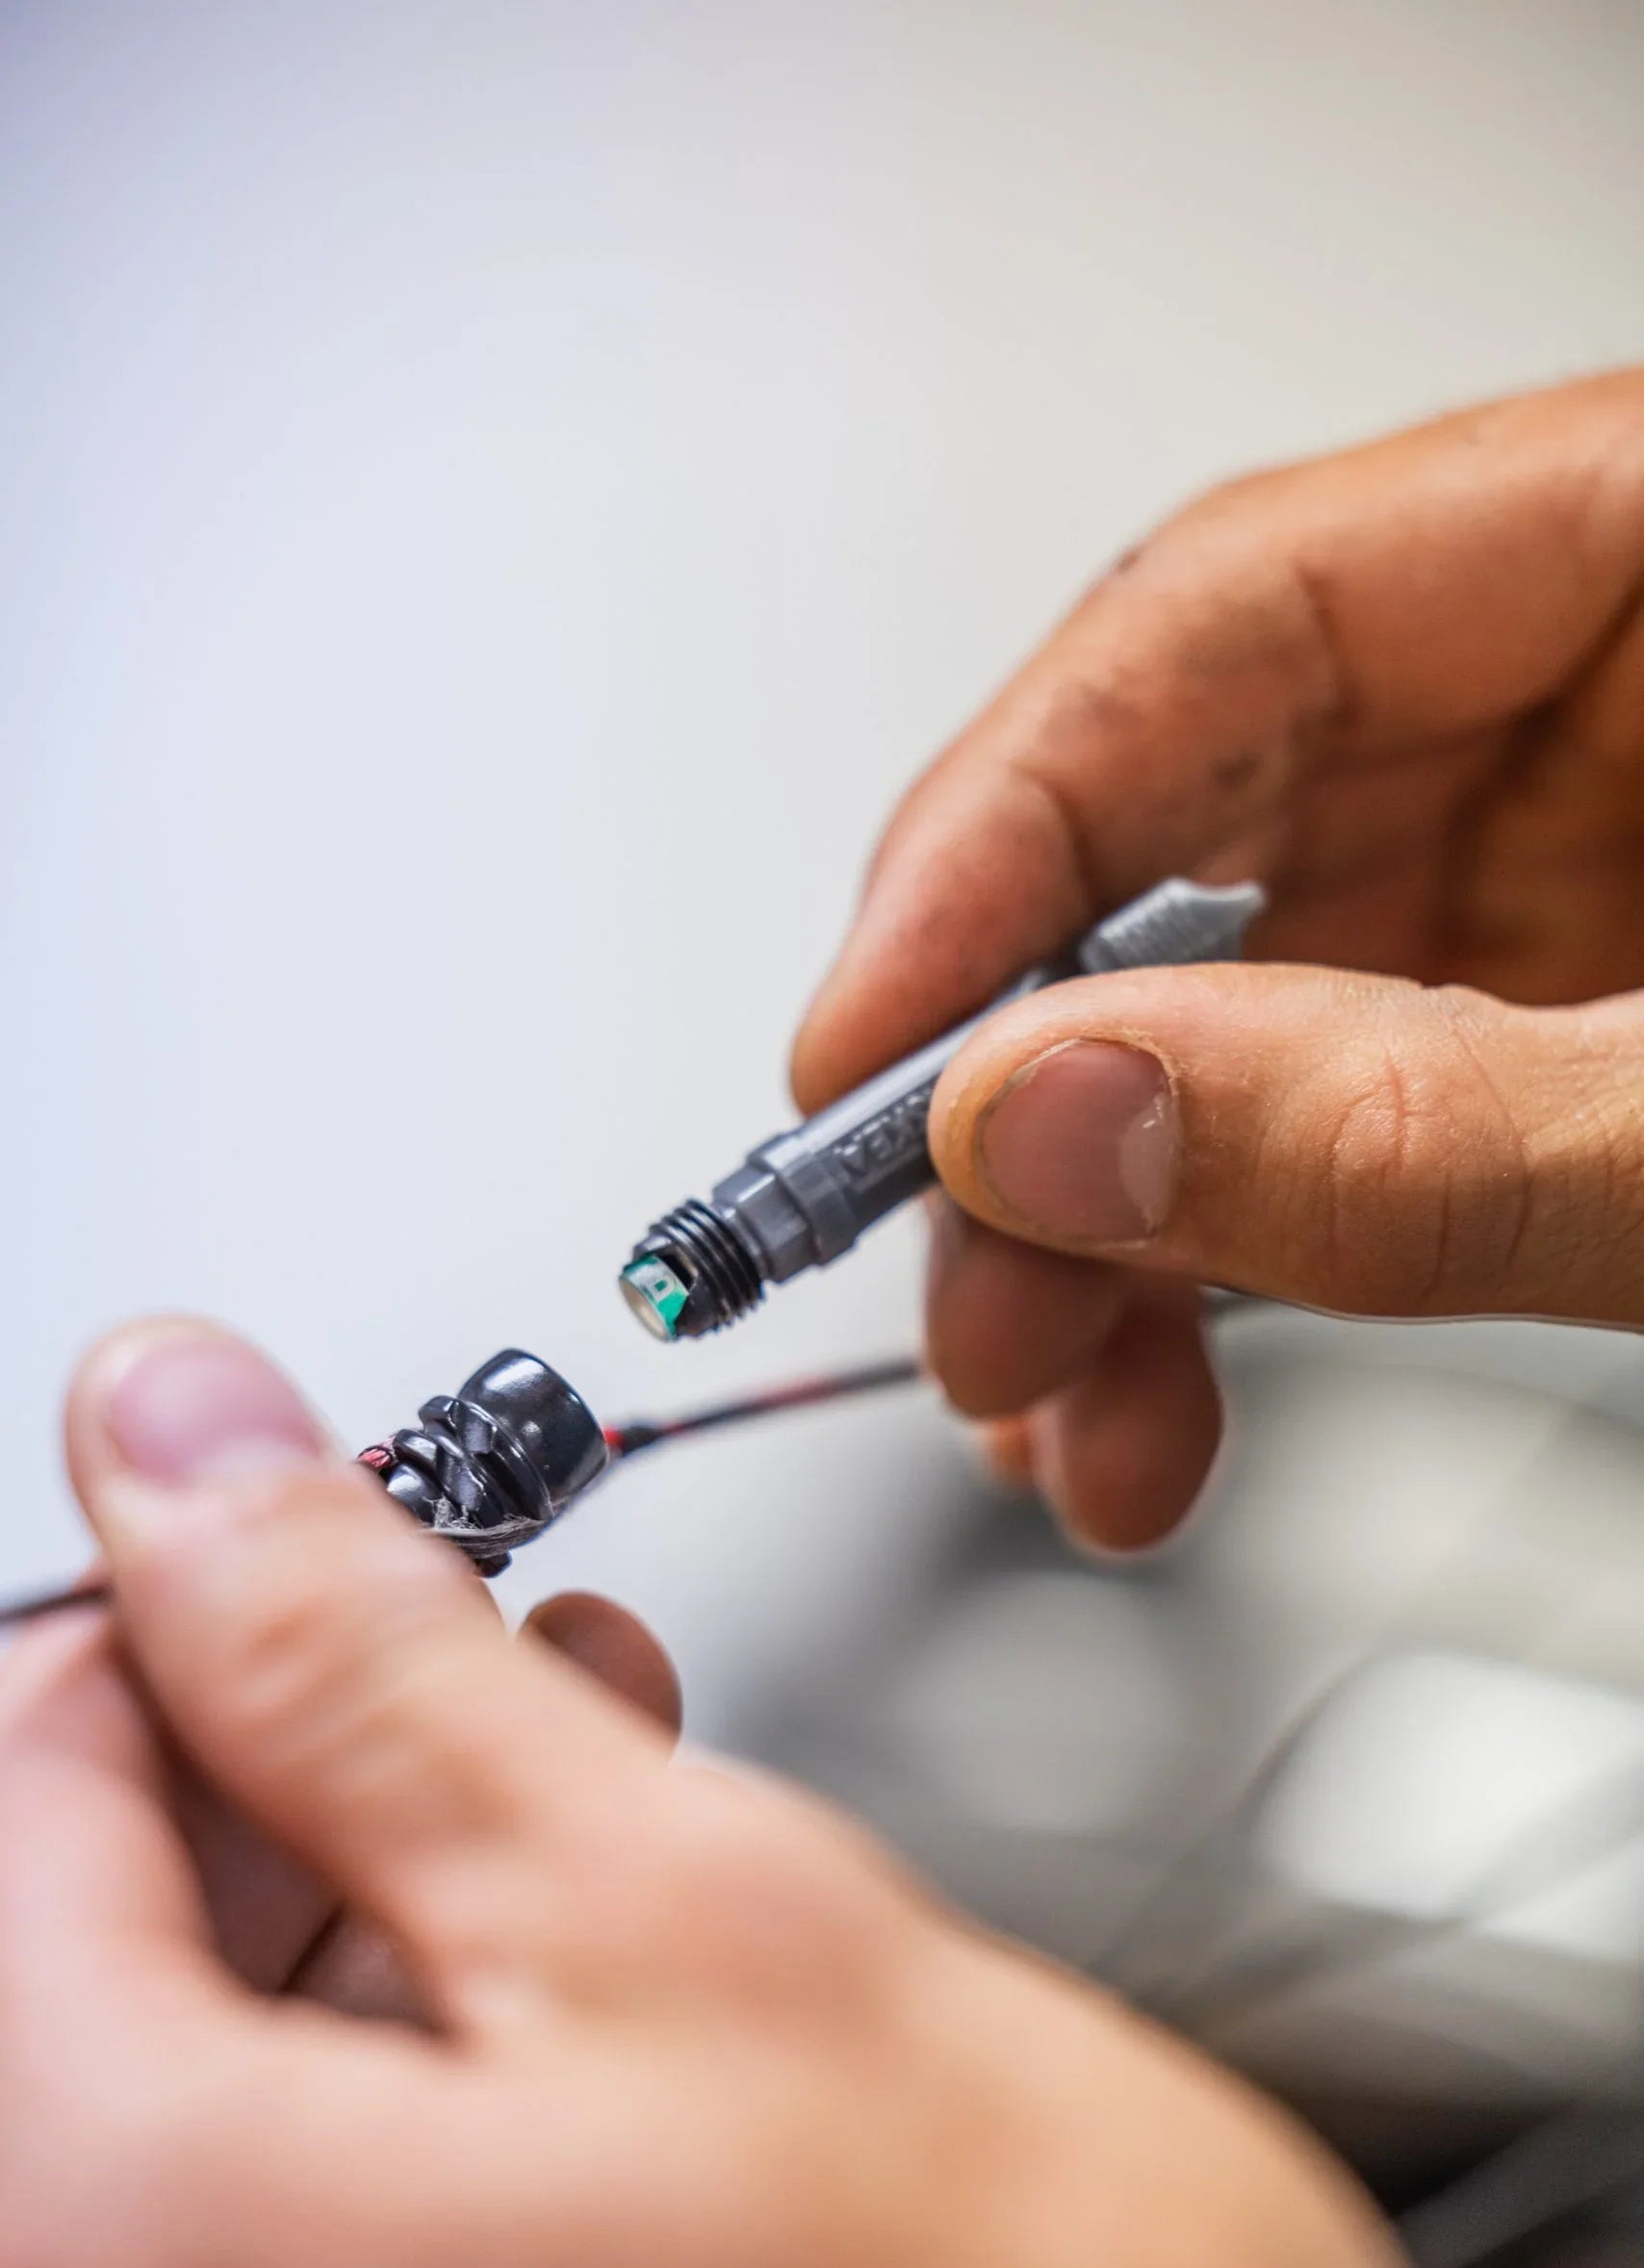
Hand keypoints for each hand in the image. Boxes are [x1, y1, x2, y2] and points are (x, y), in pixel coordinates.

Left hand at [0, 1320, 1489, 2267]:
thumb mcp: (665, 1902)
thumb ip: (358, 1654)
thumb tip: (175, 1438)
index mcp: (106, 2259)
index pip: (22, 1780)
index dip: (193, 1599)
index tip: (322, 1517)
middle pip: (96, 1917)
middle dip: (302, 1733)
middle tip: (469, 1620)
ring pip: (198, 2035)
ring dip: (376, 1850)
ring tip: (558, 1739)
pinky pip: (282, 2175)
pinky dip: (412, 2005)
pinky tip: (561, 1910)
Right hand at [794, 367, 1643, 1547]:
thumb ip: (1419, 1122)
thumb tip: (1052, 1123)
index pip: (1222, 623)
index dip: (997, 838)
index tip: (855, 1058)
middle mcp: (1578, 702)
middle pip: (1190, 838)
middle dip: (1035, 1103)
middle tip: (954, 1292)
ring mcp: (1559, 876)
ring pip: (1231, 1019)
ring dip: (1104, 1236)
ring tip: (1045, 1413)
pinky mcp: (1555, 1032)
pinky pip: (1329, 1126)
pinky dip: (1225, 1274)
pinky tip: (1148, 1399)